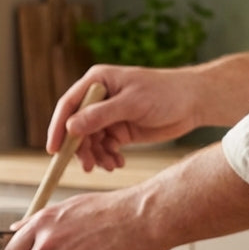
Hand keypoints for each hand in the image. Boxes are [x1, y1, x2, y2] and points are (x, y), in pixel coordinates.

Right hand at [48, 65, 200, 171]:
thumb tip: (70, 128)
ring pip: (90, 141)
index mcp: (97, 82)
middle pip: (77, 127)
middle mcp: (98, 98)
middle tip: (88, 167)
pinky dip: (108, 157)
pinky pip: (105, 147)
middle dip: (81, 148)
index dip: (58, 128)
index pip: (69, 105)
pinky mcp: (119, 130)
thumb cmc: (165, 93)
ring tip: (110, 166)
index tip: (54, 150)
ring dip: (96, 155)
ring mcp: (108, 115)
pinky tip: (118, 163)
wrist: (194, 102)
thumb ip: (100, 115)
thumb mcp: (132, 103)